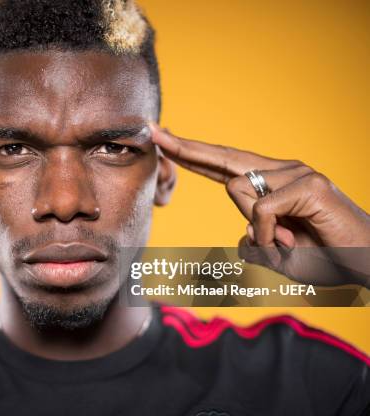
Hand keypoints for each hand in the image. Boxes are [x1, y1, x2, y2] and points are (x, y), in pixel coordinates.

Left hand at [150, 124, 369, 286]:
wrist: (367, 263)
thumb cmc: (322, 258)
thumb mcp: (275, 252)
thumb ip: (254, 240)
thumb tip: (243, 234)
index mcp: (270, 182)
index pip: (221, 164)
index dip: (190, 153)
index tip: (163, 138)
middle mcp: (281, 170)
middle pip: (223, 158)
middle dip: (184, 147)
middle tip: (154, 130)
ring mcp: (296, 172)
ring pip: (239, 190)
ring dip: (256, 230)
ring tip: (288, 245)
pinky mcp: (309, 184)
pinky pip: (262, 211)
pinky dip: (271, 237)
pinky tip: (292, 245)